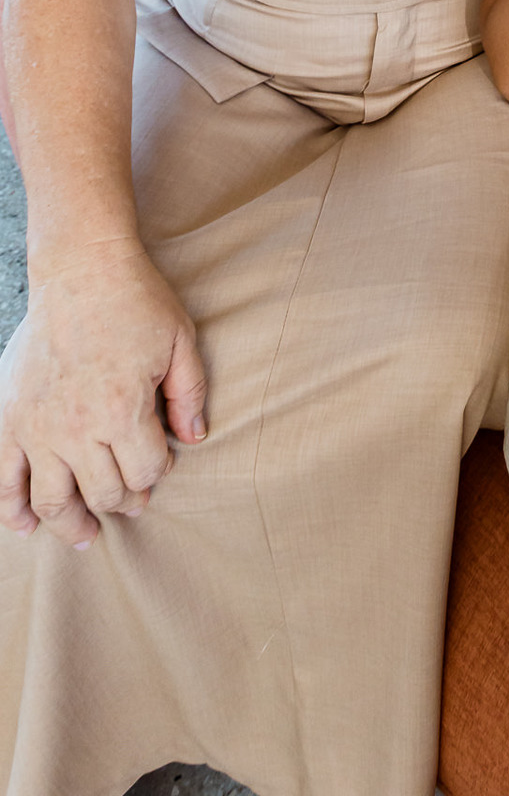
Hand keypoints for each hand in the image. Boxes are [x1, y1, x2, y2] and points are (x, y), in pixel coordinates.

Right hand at [0, 242, 207, 547]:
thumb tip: (195, 440)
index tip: (160, 463)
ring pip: (54, 500)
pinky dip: (12, 509)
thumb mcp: (180, 342)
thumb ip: (189, 395)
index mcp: (123, 410)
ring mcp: (38, 427)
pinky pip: (4, 479)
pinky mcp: (9, 419)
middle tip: (133, 499)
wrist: (80, 269)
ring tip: (86, 533)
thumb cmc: (136, 302)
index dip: (158, 474)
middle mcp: (77, 427)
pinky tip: (26, 526)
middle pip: (105, 492)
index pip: (145, 472)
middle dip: (125, 500)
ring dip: (72, 524)